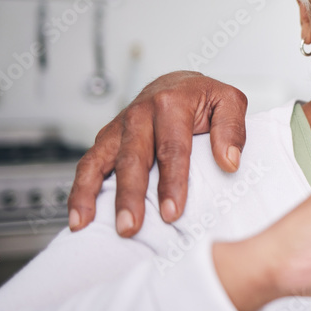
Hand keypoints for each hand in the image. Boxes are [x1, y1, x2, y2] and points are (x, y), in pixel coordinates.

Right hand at [68, 71, 247, 236]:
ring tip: (87, 224)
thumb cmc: (204, 97)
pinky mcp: (107, 138)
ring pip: (101, 160)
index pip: (172, 148)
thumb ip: (232, 129)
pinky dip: (79, 190)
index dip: (172, 182)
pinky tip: (79, 217)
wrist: (178, 84)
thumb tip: (229, 161)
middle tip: (131, 226)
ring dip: (92, 194)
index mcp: (171, 103)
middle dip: (130, 194)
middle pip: (132, 158)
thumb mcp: (229, 102)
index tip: (172, 211)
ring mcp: (119, 126)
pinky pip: (88, 164)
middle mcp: (140, 113)